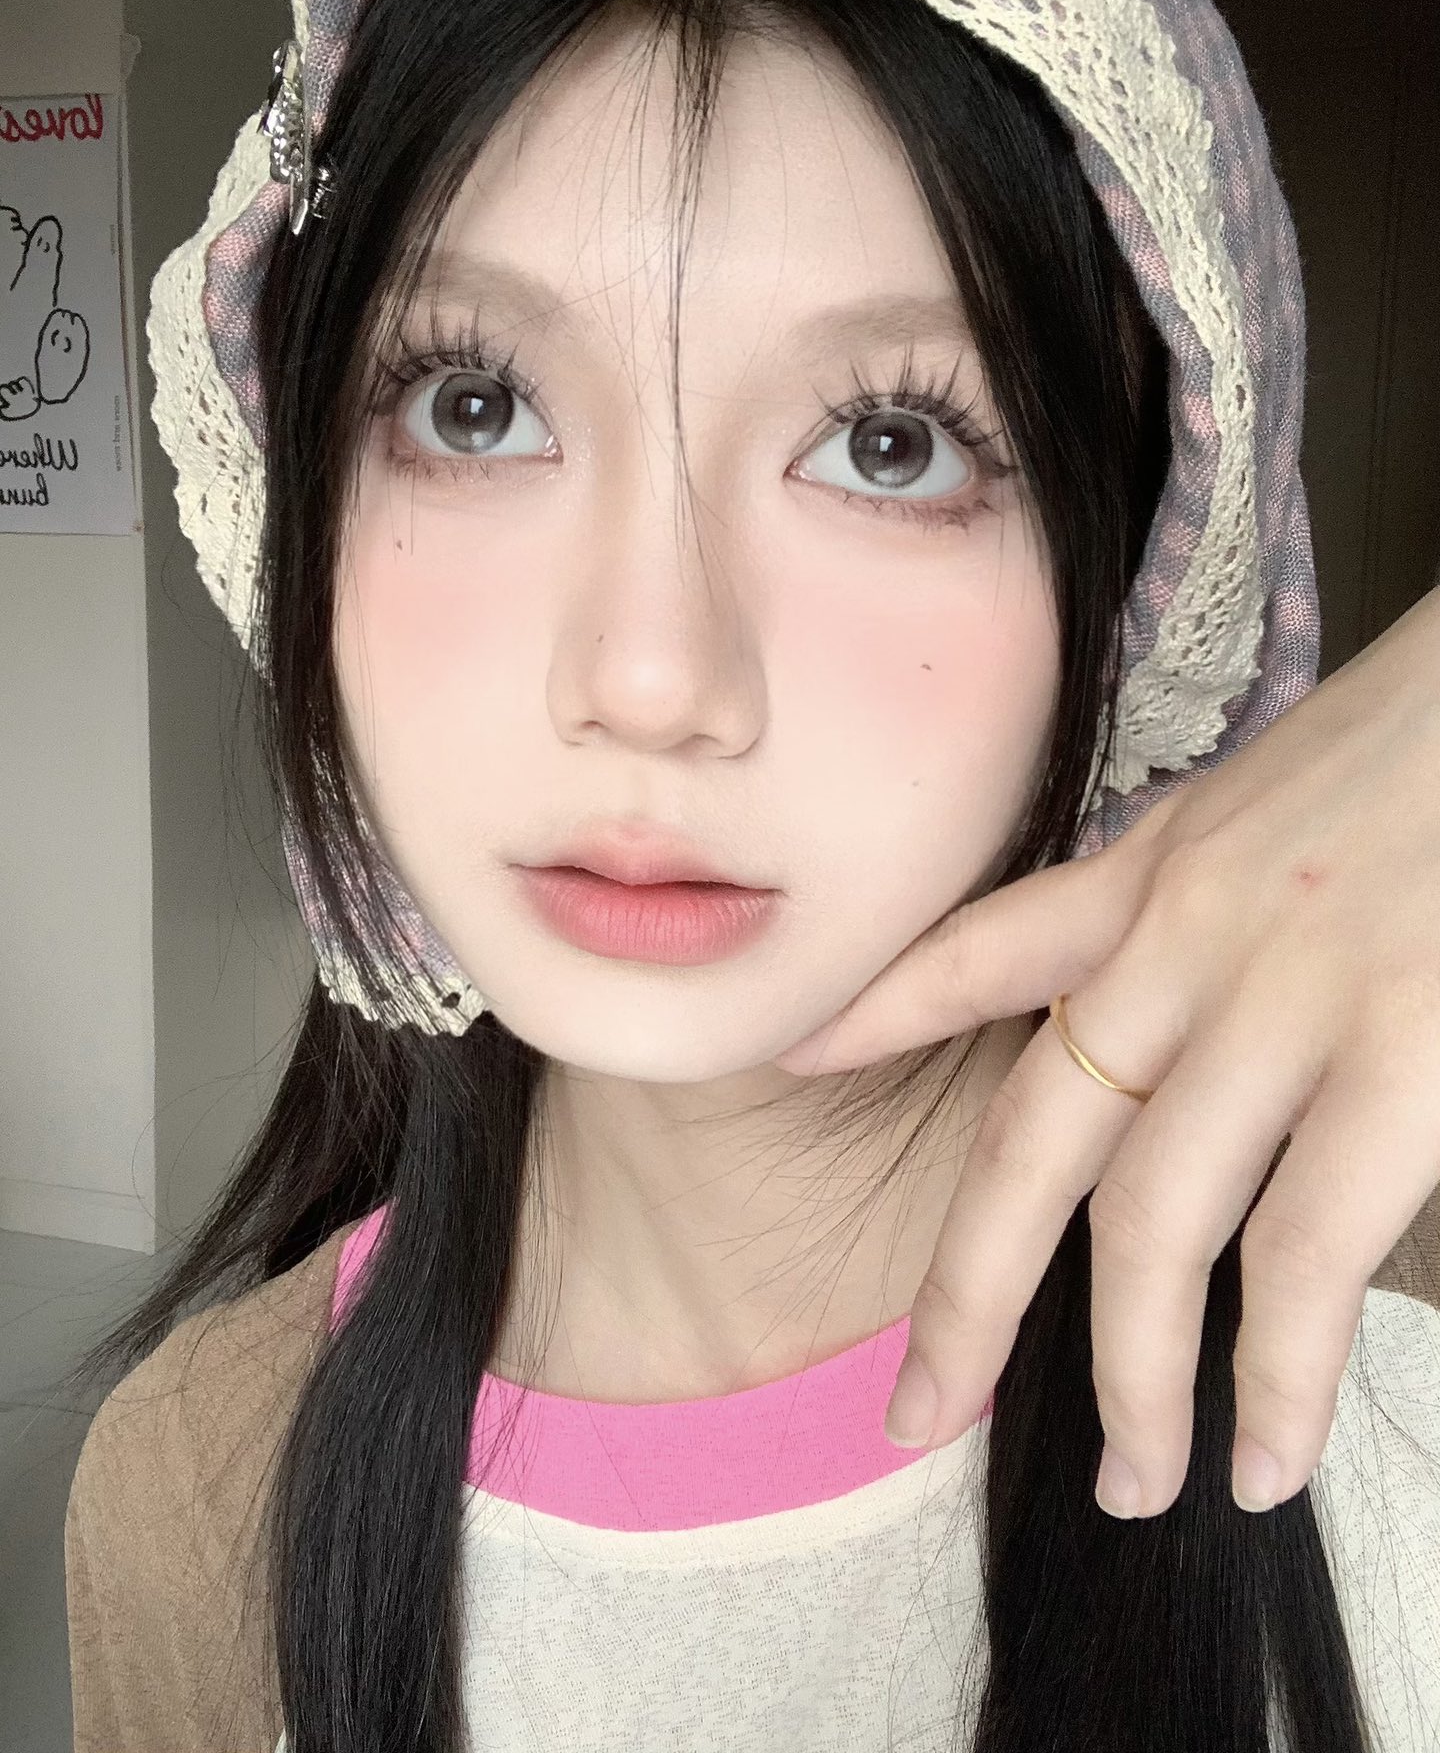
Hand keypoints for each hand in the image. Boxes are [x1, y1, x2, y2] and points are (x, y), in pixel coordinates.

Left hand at [774, 586, 1439, 1518]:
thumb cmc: (1435, 740)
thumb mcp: (1280, 788)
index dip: (885, 1010)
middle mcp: (1187, 939)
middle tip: (918, 1412)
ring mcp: (1287, 1001)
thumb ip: (1200, 886)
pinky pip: (1303, 1255)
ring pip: (1152, 1225)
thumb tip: (1171, 997)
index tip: (803, 1059)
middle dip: (962, 1294)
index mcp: (1162, 865)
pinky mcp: (1403, 1056)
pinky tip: (1263, 1449)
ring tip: (1135, 1478)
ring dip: (1130, 1377)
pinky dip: (1275, 1375)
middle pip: (1030, 1143)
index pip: (986, 949)